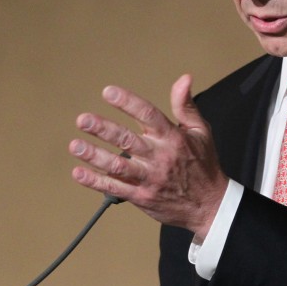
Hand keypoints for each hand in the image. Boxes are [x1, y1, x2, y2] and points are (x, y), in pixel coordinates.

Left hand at [69, 74, 228, 235]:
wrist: (210, 206)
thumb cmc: (203, 166)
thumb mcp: (201, 131)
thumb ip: (186, 105)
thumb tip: (184, 79)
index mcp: (172, 138)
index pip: (148, 115)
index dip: (127, 102)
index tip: (108, 92)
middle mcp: (159, 157)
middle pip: (127, 140)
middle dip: (103, 129)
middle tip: (83, 120)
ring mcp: (149, 178)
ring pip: (117, 165)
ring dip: (94, 155)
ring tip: (75, 145)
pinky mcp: (142, 197)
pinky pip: (116, 188)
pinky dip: (96, 181)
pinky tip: (79, 172)